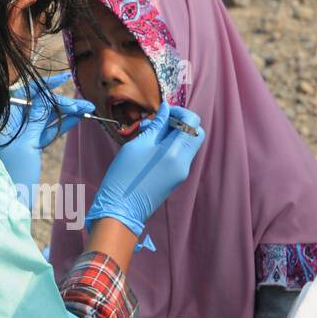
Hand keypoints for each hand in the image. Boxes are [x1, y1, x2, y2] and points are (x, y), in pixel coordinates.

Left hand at [0, 72, 94, 207]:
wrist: (9, 203)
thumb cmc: (13, 174)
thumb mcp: (26, 144)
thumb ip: (36, 120)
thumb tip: (45, 97)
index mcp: (3, 120)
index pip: (24, 94)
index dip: (44, 85)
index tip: (63, 79)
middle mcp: (10, 124)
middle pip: (37, 105)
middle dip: (61, 103)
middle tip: (84, 103)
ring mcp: (21, 135)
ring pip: (45, 118)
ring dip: (66, 113)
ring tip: (87, 109)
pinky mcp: (30, 146)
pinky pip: (47, 131)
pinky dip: (62, 125)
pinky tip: (78, 117)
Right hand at [86, 101, 204, 239]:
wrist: (121, 207)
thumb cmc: (125, 174)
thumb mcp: (138, 145)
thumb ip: (155, 126)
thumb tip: (165, 110)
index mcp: (175, 152)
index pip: (193, 122)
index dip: (180, 112)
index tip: (163, 112)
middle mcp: (184, 162)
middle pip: (194, 134)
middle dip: (179, 123)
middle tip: (157, 122)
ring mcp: (181, 172)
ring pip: (186, 144)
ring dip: (171, 134)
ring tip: (146, 135)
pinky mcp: (175, 178)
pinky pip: (178, 156)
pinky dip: (168, 146)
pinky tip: (147, 148)